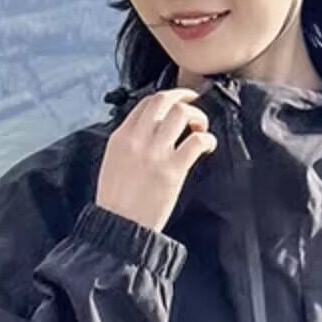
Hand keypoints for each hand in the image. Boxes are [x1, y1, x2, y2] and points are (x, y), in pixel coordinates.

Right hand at [94, 87, 217, 232]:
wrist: (120, 225)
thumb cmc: (116, 198)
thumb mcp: (113, 161)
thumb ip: (129, 141)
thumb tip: (150, 128)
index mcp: (121, 137)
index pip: (146, 103)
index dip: (166, 98)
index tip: (176, 102)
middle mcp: (138, 140)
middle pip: (164, 100)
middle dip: (184, 97)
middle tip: (194, 103)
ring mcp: (156, 153)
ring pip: (182, 114)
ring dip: (197, 116)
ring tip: (200, 127)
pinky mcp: (173, 170)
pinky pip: (196, 141)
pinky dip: (207, 139)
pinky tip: (208, 146)